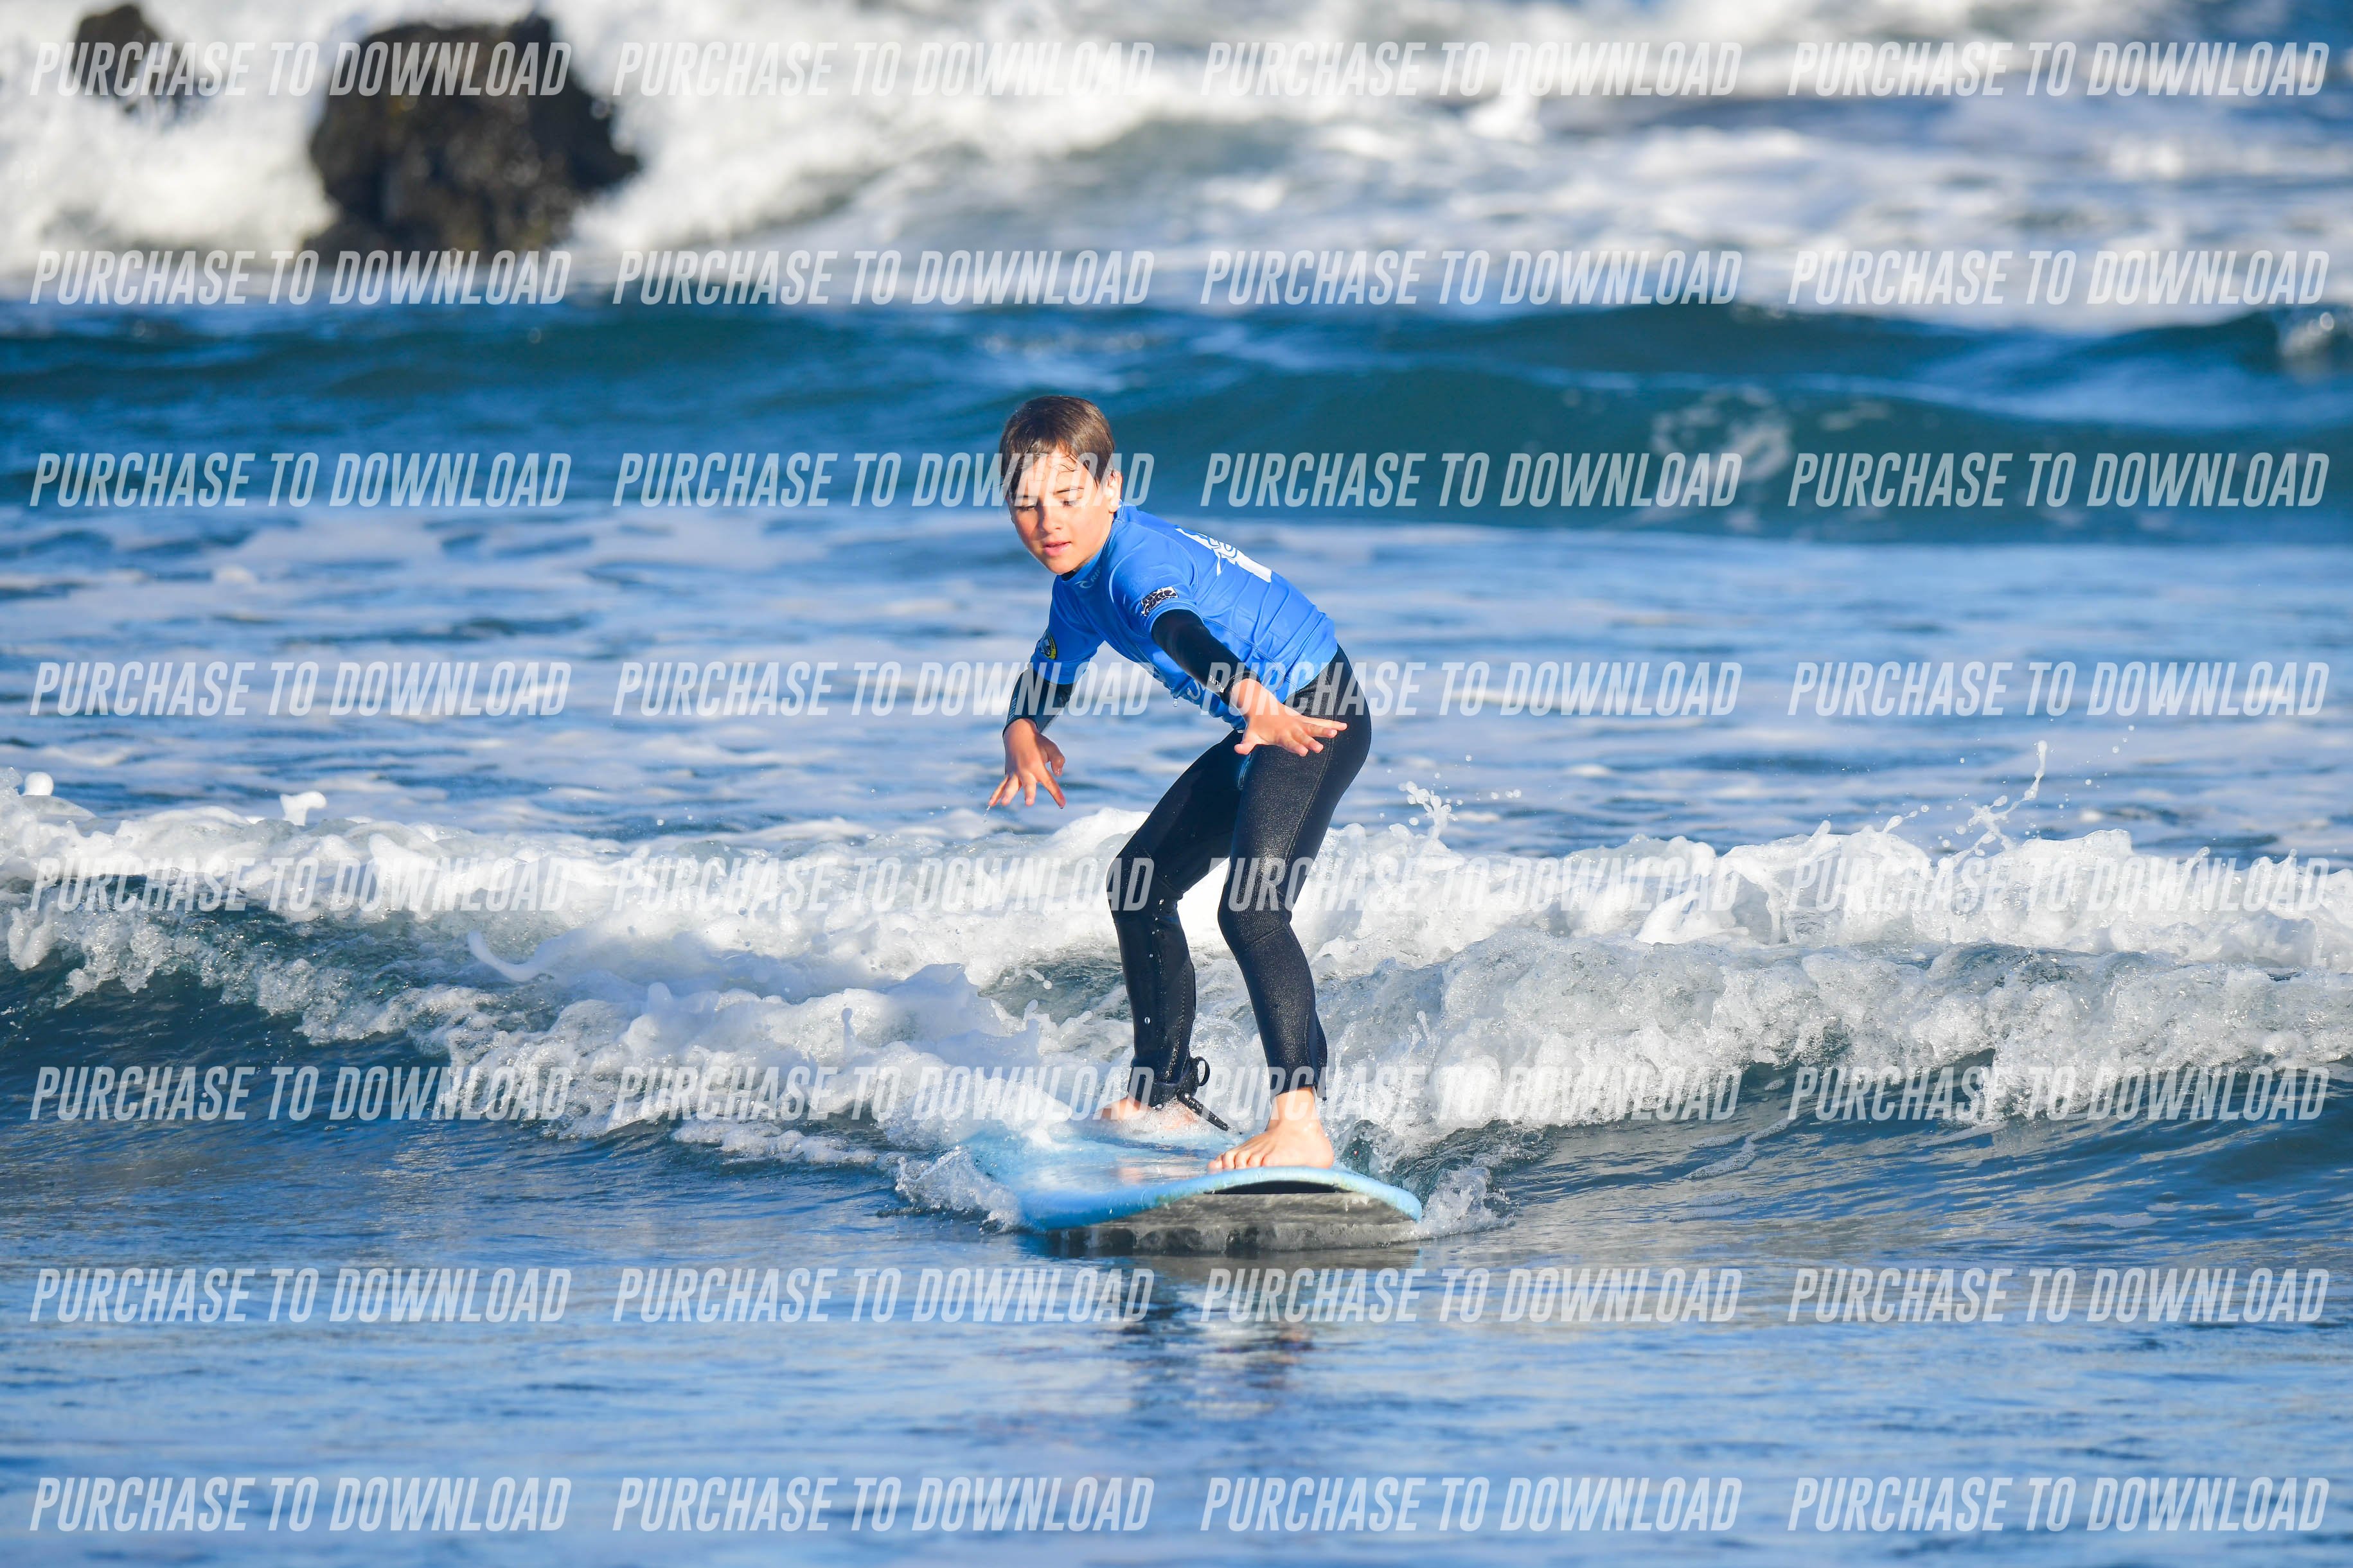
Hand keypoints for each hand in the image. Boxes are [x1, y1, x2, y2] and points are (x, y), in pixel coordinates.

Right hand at [988, 719, 1066, 807]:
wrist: (1018, 733)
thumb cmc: (1037, 742)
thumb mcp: (1052, 747)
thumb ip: (1058, 760)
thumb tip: (1058, 774)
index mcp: (1037, 765)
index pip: (1049, 782)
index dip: (1056, 794)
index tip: (1062, 804)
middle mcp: (1025, 770)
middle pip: (1028, 784)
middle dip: (1029, 793)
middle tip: (1029, 802)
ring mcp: (1015, 773)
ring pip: (1011, 785)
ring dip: (1008, 794)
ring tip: (1004, 803)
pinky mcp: (1008, 774)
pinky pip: (1001, 785)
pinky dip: (996, 794)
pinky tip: (991, 803)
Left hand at [1229, 676, 1347, 756]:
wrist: (1260, 706)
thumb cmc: (1256, 726)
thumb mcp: (1249, 735)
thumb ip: (1245, 744)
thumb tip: (1237, 749)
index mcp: (1280, 734)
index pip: (1289, 742)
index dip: (1296, 747)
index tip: (1304, 752)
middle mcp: (1291, 728)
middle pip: (1303, 735)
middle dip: (1312, 741)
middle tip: (1320, 748)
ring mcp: (1299, 723)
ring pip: (1314, 726)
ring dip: (1325, 729)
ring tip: (1337, 732)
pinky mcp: (1304, 720)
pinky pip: (1319, 722)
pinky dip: (1331, 724)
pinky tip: (1344, 727)